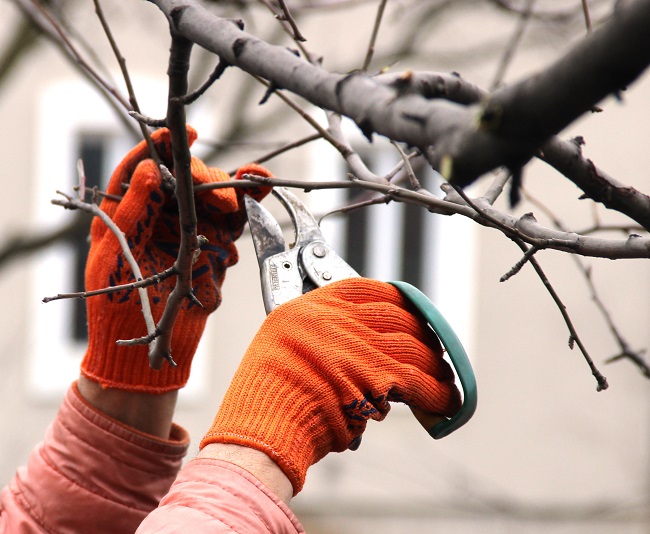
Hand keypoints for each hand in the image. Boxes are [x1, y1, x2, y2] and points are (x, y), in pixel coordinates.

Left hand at [81, 126, 271, 392]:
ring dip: (236, 186)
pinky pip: (235, 222)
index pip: (145, 166)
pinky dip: (251, 206)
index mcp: (128, 212)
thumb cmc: (116, 307)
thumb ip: (133, 213)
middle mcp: (161, 215)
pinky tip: (261, 190)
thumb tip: (152, 169)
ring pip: (215, 195)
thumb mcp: (114, 258)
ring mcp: (191, 230)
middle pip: (187, 179)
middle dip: (207, 179)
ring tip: (255, 183)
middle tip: (220, 197)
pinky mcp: (214, 248)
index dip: (163, 144)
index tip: (185, 132)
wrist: (147, 353)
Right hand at [200, 278, 460, 494]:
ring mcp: (358, 345)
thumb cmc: (265, 400)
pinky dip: (436, 392)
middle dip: (421, 334)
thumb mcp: (282, 349)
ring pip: (412, 347)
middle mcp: (336, 320)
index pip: (367, 289)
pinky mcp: (377, 377)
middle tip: (431, 348)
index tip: (408, 309)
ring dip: (434, 364)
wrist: (261, 430)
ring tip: (442, 377)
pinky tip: (445, 401)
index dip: (396, 299)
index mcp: (310, 308)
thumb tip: (363, 351)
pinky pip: (419, 380)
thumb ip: (320, 340)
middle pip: (397, 316)